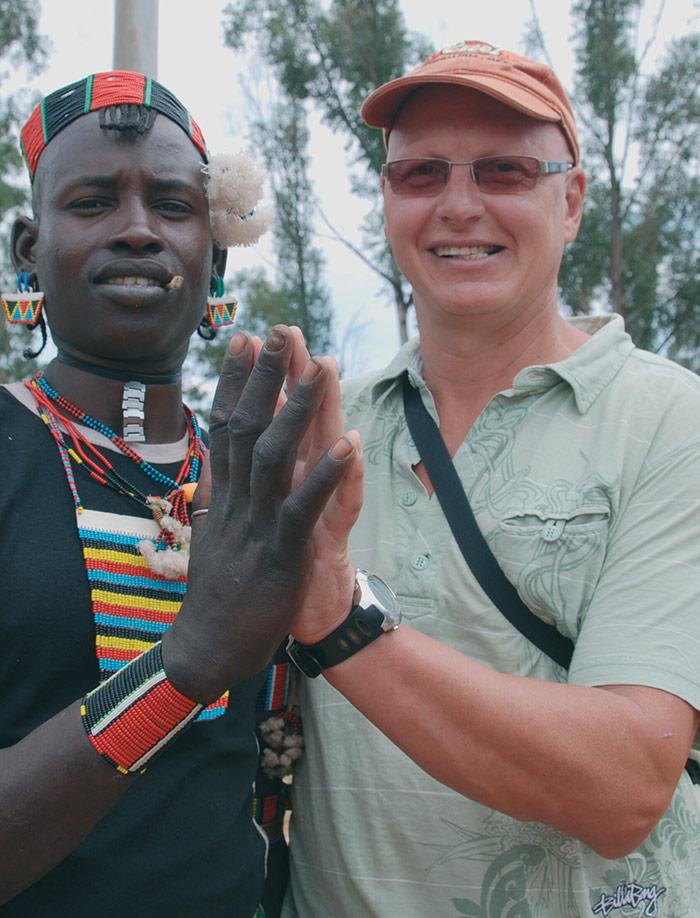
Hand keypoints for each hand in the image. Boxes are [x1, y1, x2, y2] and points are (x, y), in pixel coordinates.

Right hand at [162, 325, 357, 702]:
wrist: (209, 650)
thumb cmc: (216, 592)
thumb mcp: (212, 535)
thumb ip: (214, 496)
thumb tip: (210, 465)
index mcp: (223, 495)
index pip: (225, 426)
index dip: (236, 381)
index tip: (244, 339)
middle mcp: (235, 501)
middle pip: (246, 427)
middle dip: (264, 377)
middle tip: (278, 330)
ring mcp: (255, 525)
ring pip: (273, 457)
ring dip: (296, 411)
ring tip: (317, 368)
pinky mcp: (279, 554)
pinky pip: (302, 508)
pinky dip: (323, 475)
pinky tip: (344, 445)